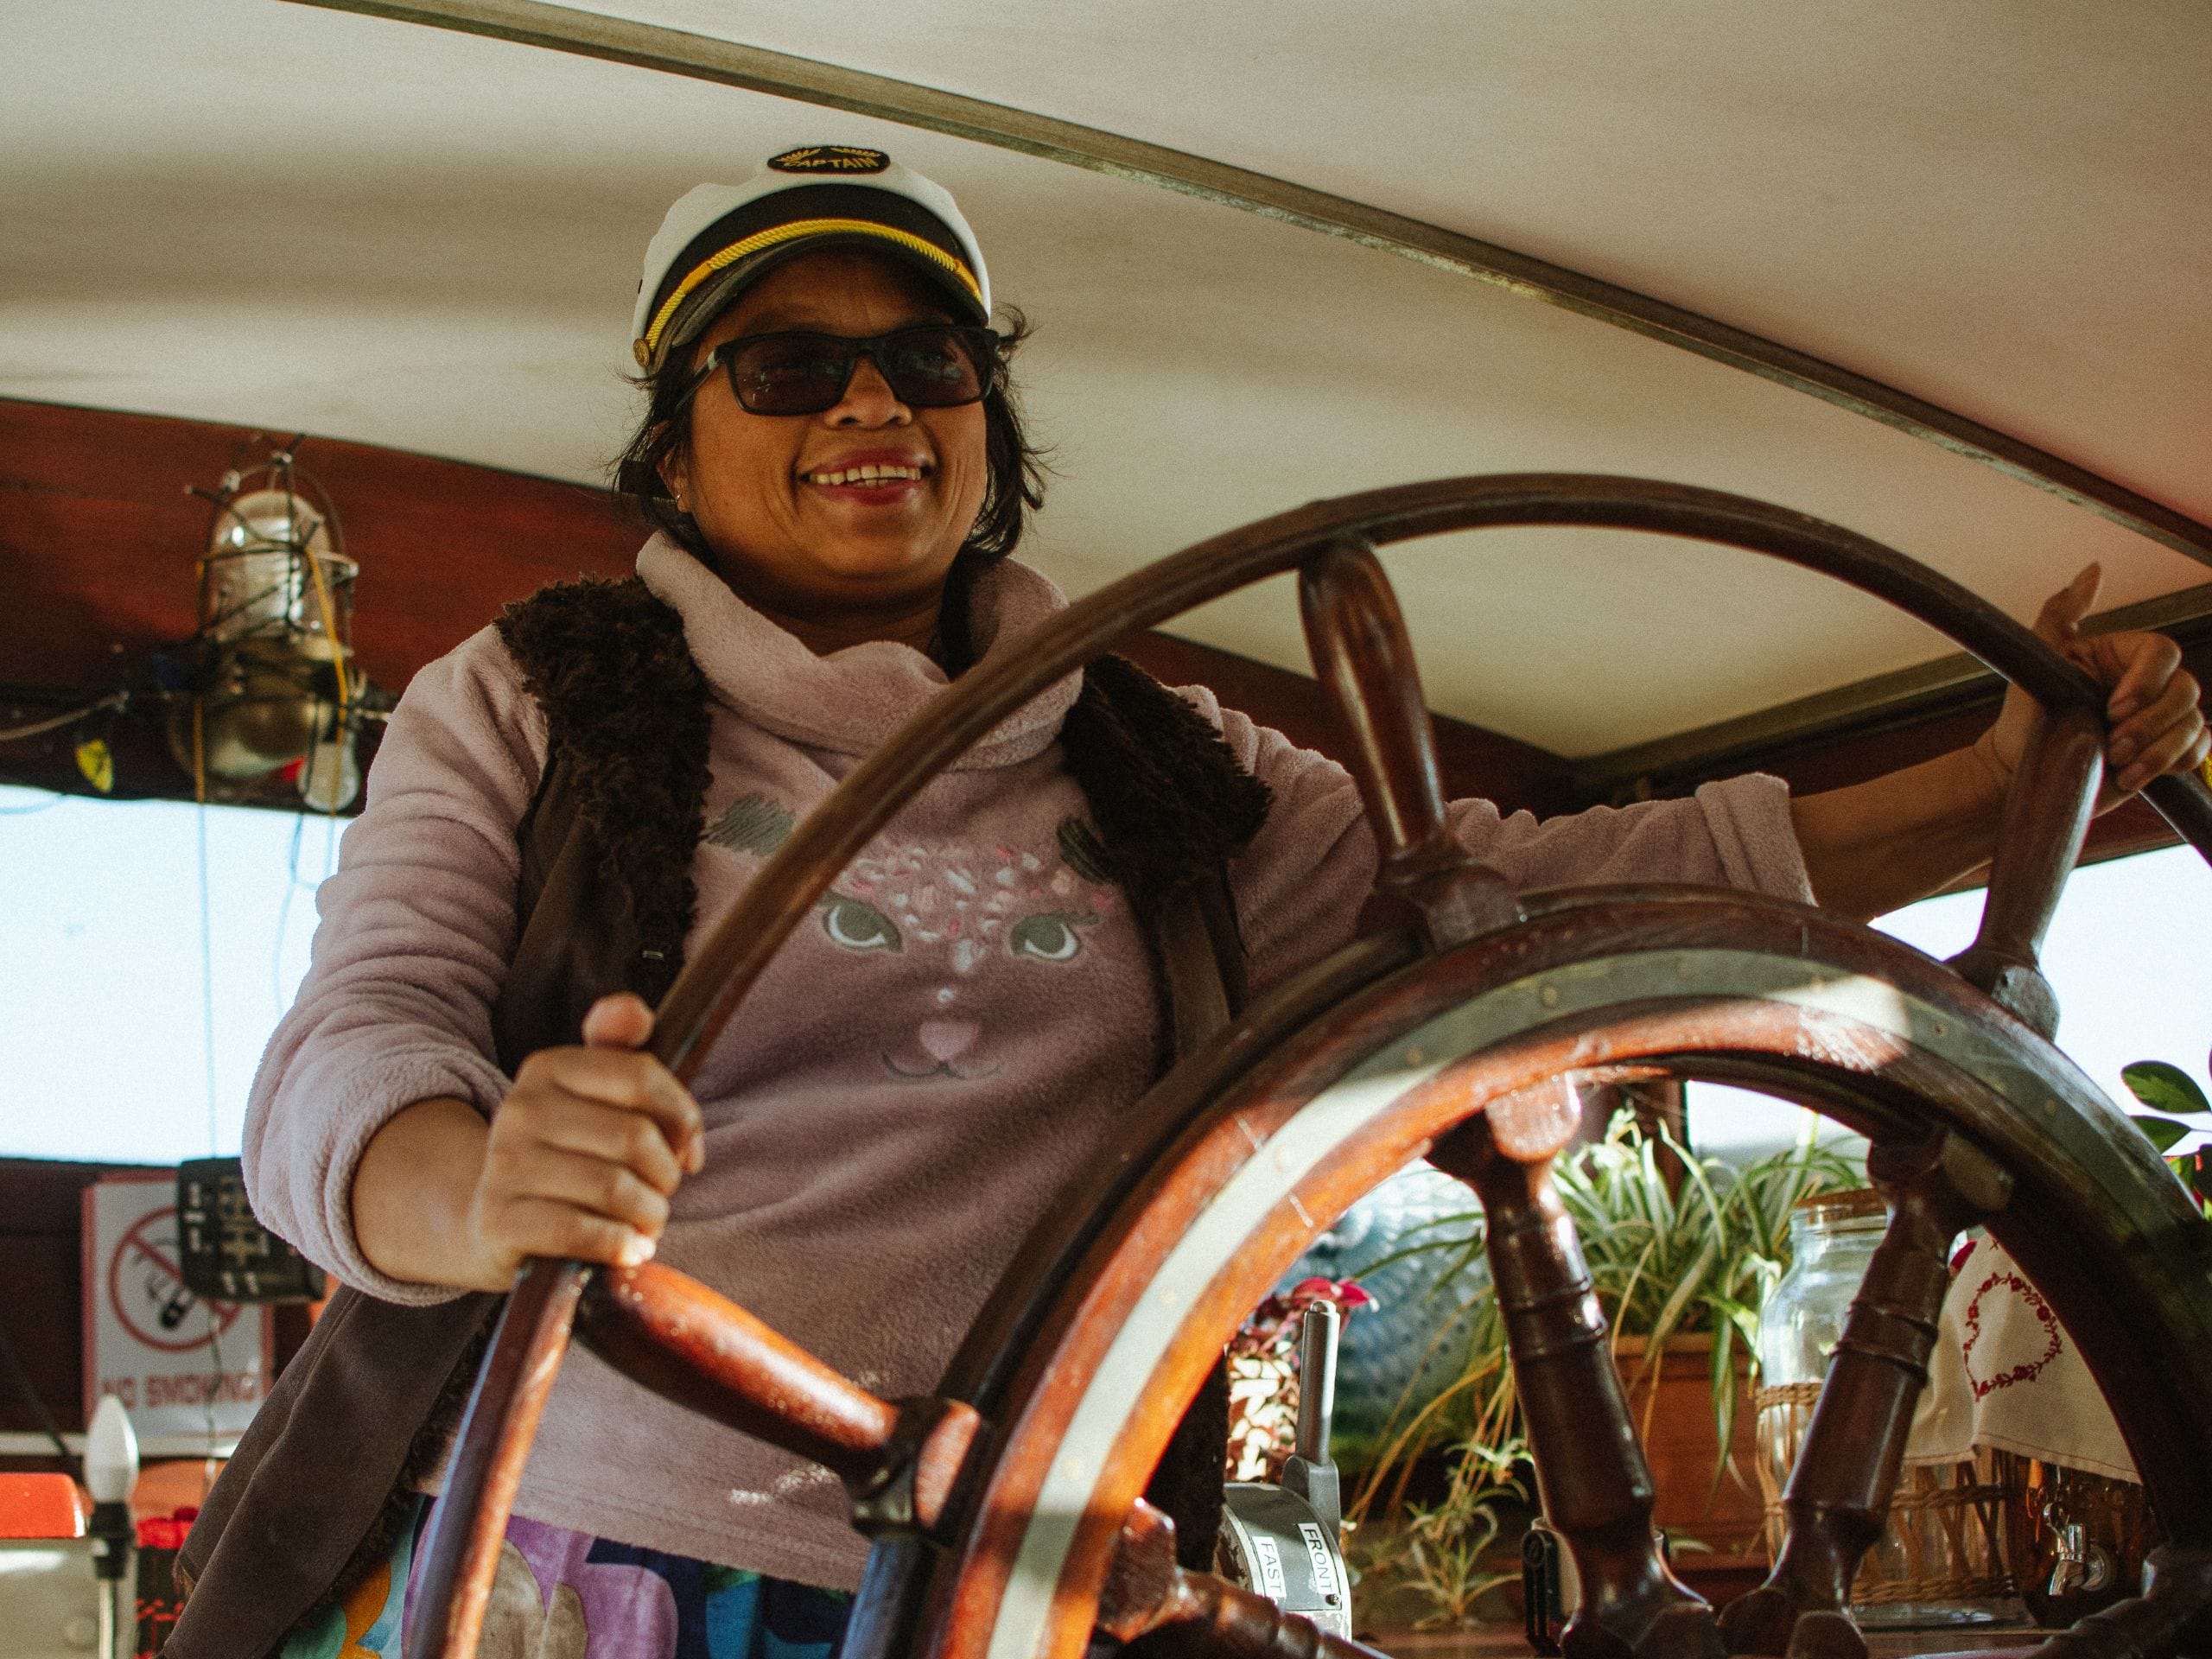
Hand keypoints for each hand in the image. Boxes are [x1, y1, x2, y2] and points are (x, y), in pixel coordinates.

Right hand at [457, 992, 705, 1287]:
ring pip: (614, 1188)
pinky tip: (627, 1247)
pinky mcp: (498, 1220)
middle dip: (665, 1175)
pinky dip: (618, 1244)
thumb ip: (620, 1049)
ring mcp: (504, 1165)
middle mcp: (520, 1108)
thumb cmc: (568, 1156)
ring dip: (648, 1214)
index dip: (683, 1118)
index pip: (642, 1077)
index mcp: (548, 1067)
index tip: (688, 1151)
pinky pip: (581, 1231)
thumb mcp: (592, 1098)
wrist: (492, 1221)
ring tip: (646, 1222)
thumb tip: (633, 1010)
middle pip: (635, 1137)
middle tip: (662, 1193)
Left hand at [1977, 564, 2207, 806]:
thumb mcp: (2036, 657)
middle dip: (2151, 723)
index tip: (2113, 707)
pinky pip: (2198, 750)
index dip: (2147, 681)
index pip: (2164, 652)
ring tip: (2118, 766)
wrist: (2019, 769)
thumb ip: (2063, 611)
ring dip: (2160, 750)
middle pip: (2186, 690)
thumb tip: (2094, 569)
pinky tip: (2136, 775)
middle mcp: (2147, 684)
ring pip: (2194, 723)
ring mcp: (2158, 719)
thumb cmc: (2024, 714)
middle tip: (2112, 744)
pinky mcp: (2163, 752)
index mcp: (2123, 656)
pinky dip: (2175, 762)